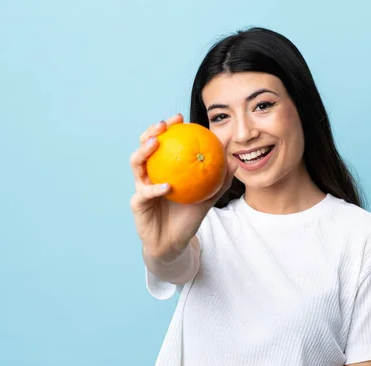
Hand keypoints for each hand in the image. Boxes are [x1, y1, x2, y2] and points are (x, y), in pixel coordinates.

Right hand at [129, 114, 235, 260]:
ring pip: (136, 164)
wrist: (175, 242)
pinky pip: (144, 193)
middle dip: (150, 132)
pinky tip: (167, 186)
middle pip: (143, 147)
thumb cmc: (189, 217)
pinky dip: (155, 188)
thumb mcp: (208, 197)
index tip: (178, 118)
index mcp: (163, 168)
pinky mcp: (137, 203)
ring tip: (155, 144)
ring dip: (144, 152)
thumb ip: (220, 180)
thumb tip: (234, 161)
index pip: (163, 142)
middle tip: (162, 126)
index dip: (167, 128)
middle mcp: (149, 174)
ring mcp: (140, 187)